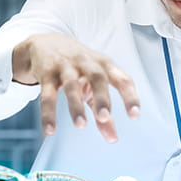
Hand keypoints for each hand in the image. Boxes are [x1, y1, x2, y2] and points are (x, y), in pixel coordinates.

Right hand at [13, 34, 141, 141]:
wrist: (47, 43)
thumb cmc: (78, 67)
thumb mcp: (93, 85)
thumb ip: (102, 112)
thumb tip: (112, 138)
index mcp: (104, 65)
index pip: (122, 78)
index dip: (130, 95)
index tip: (134, 115)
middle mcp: (86, 63)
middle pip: (97, 77)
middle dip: (102, 98)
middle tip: (104, 118)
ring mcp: (65, 67)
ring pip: (71, 85)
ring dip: (76, 106)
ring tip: (80, 125)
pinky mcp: (47, 74)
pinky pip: (47, 95)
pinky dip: (48, 114)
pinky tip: (50, 130)